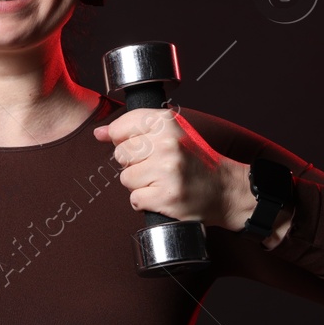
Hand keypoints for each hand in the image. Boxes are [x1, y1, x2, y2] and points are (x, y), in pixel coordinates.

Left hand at [92, 107, 249, 228]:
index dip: (123, 140)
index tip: (141, 148)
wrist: (225, 190)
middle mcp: (167, 144)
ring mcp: (167, 171)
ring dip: (139, 184)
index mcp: (167, 123)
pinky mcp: (166, 197)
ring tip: (161, 181)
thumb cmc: (194, 161)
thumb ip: (134, 129)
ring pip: (125, 179)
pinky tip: (163, 195)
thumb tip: (98, 133)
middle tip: (157, 166)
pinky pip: (134, 199)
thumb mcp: (170, 133)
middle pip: (120, 155)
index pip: (120, 128)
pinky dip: (145, 201)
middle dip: (133, 164)